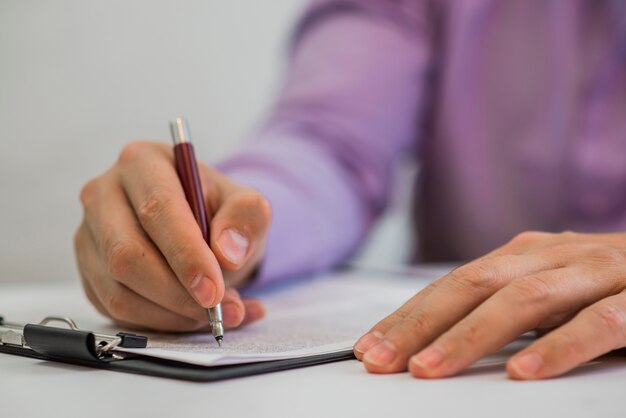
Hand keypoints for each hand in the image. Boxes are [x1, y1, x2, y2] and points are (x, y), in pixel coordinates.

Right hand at [74, 140, 270, 331]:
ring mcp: (89, 235)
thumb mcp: (247, 206)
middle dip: (177, 293)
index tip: (214, 290)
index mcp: (142, 162)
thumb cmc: (220, 213)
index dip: (186, 255)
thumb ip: (246, 220)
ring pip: (118, 290)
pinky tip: (192, 317)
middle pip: (127, 254)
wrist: (203, 228)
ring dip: (172, 314)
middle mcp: (104, 194)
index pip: (157, 210)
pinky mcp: (88, 272)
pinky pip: (115, 310)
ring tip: (215, 314)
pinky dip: (160, 324)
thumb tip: (227, 254)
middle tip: (218, 309)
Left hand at [354, 231, 625, 378]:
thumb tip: (440, 342)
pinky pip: (598, 322)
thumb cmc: (610, 283)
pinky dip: (559, 347)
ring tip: (430, 369)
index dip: (408, 316)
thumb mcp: (551, 292)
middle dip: (420, 324)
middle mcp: (553, 256)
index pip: (452, 285)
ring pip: (523, 300)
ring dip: (470, 336)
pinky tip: (524, 373)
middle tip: (380, 359)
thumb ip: (505, 311)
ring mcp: (596, 272)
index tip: (370, 348)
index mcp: (526, 256)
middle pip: (472, 285)